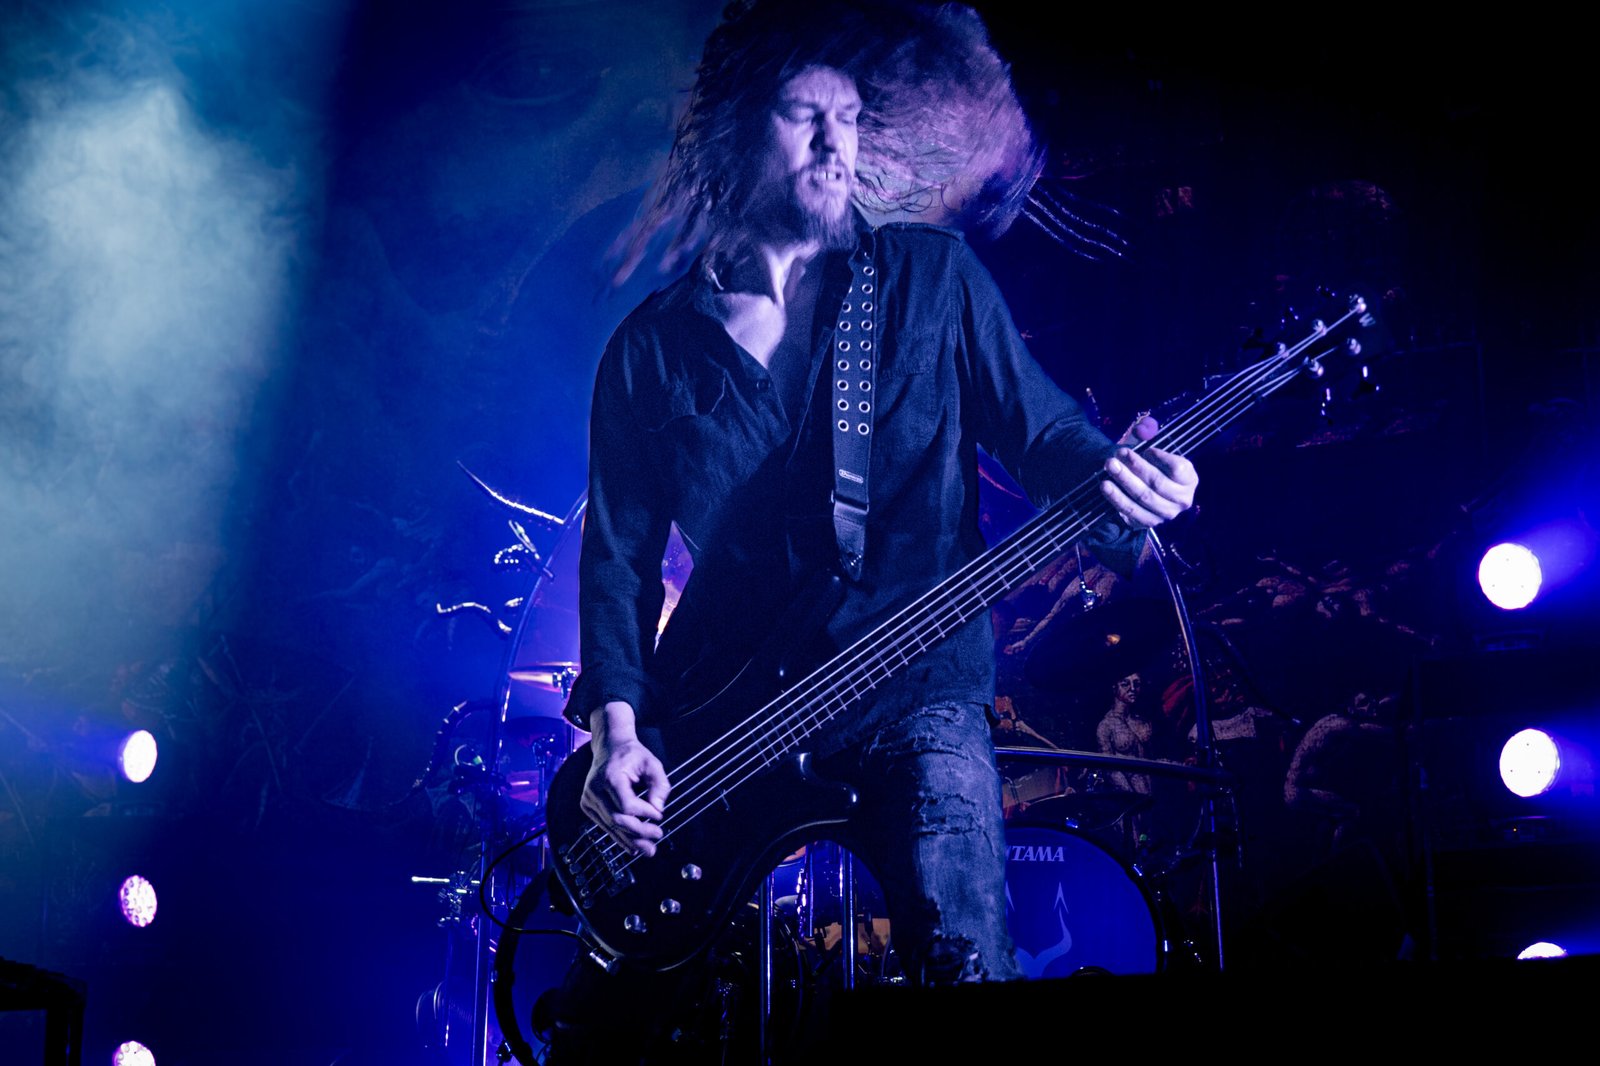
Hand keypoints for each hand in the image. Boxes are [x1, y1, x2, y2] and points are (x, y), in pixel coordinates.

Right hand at [579, 701, 670, 856]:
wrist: (609, 746)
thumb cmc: (632, 755)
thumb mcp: (652, 763)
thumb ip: (660, 785)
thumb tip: (658, 810)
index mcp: (609, 777)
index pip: (627, 805)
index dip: (644, 814)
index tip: (659, 815)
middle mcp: (594, 790)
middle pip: (617, 820)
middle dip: (639, 832)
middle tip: (658, 835)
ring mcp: (588, 799)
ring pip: (610, 826)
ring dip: (630, 841)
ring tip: (648, 850)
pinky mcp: (587, 806)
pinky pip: (605, 825)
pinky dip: (620, 837)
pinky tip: (633, 847)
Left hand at [1101, 416, 1197, 529]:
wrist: (1147, 490)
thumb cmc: (1153, 466)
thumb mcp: (1154, 452)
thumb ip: (1148, 438)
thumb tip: (1139, 429)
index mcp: (1189, 479)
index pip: (1177, 469)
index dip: (1161, 458)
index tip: (1146, 449)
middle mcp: (1182, 500)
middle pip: (1157, 483)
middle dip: (1135, 468)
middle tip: (1116, 455)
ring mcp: (1166, 515)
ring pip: (1143, 498)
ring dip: (1123, 482)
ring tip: (1109, 467)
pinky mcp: (1148, 523)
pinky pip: (1131, 513)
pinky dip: (1118, 500)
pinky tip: (1106, 487)